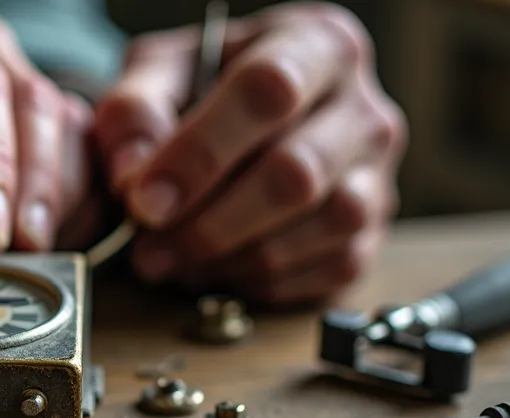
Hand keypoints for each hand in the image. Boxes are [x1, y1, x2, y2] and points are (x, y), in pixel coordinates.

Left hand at [95, 3, 407, 303]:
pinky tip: (217, 270)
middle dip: (209, 224)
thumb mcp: (157, 76)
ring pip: (322, 227)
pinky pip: (333, 269)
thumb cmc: (202, 90)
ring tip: (175, 260)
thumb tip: (133, 177)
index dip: (200, 154)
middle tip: (148, 250)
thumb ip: (134, 112)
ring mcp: (377, 173)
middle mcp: (363, 107)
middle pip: (296, 173)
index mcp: (314, 44)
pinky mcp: (374, 231)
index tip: (144, 201)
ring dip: (235, 259)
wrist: (241, 122)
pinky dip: (266, 282)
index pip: (266, 91)